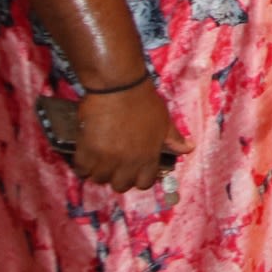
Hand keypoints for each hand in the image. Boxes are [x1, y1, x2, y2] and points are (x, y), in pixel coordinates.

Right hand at [74, 83, 192, 192]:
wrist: (119, 86)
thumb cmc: (143, 101)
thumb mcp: (164, 121)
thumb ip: (174, 139)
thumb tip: (189, 149)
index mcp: (149, 156)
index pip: (144, 183)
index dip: (138, 178)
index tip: (132, 170)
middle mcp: (128, 162)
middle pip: (120, 185)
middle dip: (117, 177)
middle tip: (114, 164)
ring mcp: (107, 158)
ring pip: (99, 179)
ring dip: (98, 171)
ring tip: (99, 158)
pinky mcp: (88, 151)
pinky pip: (81, 169)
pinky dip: (82, 165)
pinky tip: (86, 154)